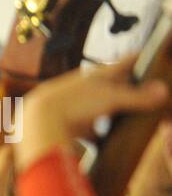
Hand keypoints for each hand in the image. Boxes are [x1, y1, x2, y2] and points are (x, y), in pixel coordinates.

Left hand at [16, 53, 168, 171]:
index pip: (124, 63)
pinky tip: (107, 141)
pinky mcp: (71, 126)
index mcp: (97, 75)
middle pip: (112, 85)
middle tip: (142, 87)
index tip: (149, 54)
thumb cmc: (72, 104)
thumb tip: (162, 90)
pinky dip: (99, 134)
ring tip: (128, 115)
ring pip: (100, 106)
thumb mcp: (110, 98)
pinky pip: (90, 130)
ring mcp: (78, 106)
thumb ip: (137, 96)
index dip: (137, 59)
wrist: (37, 123)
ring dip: (112, 111)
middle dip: (126, 86)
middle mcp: (86, 88)